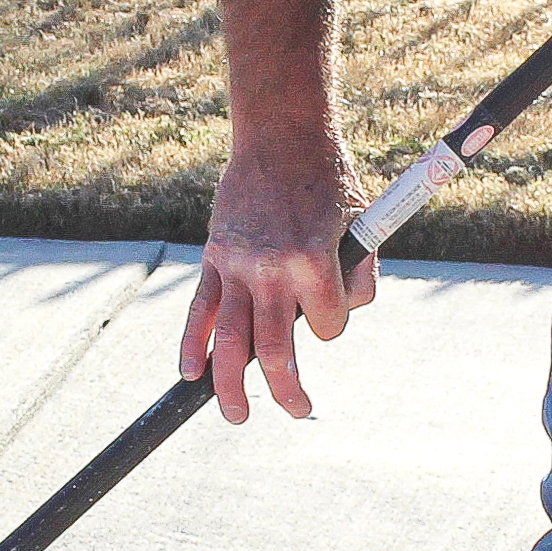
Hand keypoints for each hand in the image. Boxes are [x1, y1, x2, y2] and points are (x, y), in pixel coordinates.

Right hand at [181, 145, 372, 421]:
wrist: (282, 136)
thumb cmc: (329, 180)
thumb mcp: (361, 223)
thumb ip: (355, 272)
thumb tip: (337, 315)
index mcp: (312, 261)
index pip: (327, 326)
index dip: (334, 326)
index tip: (333, 313)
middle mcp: (271, 269)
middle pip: (275, 351)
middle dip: (287, 390)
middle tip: (298, 410)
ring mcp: (237, 264)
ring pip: (231, 340)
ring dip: (231, 386)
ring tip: (238, 415)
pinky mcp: (215, 256)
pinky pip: (200, 309)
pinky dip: (192, 343)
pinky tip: (190, 372)